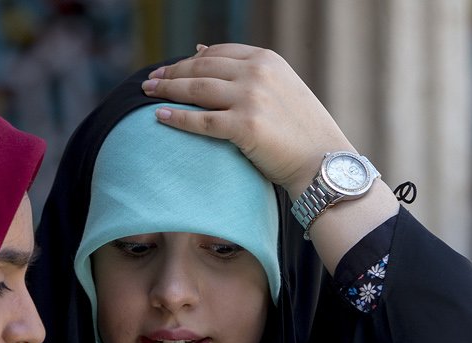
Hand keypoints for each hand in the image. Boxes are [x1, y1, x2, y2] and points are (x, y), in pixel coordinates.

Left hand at [141, 43, 398, 269]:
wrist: (324, 162)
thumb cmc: (302, 131)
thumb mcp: (281, 87)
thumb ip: (247, 71)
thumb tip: (201, 51)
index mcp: (267, 60)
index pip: (217, 53)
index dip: (189, 60)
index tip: (171, 68)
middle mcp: (258, 73)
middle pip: (202, 67)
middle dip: (171, 72)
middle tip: (150, 81)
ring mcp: (251, 98)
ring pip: (196, 89)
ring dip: (167, 90)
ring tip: (147, 94)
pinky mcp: (245, 126)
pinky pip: (201, 120)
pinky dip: (177, 118)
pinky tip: (159, 117)